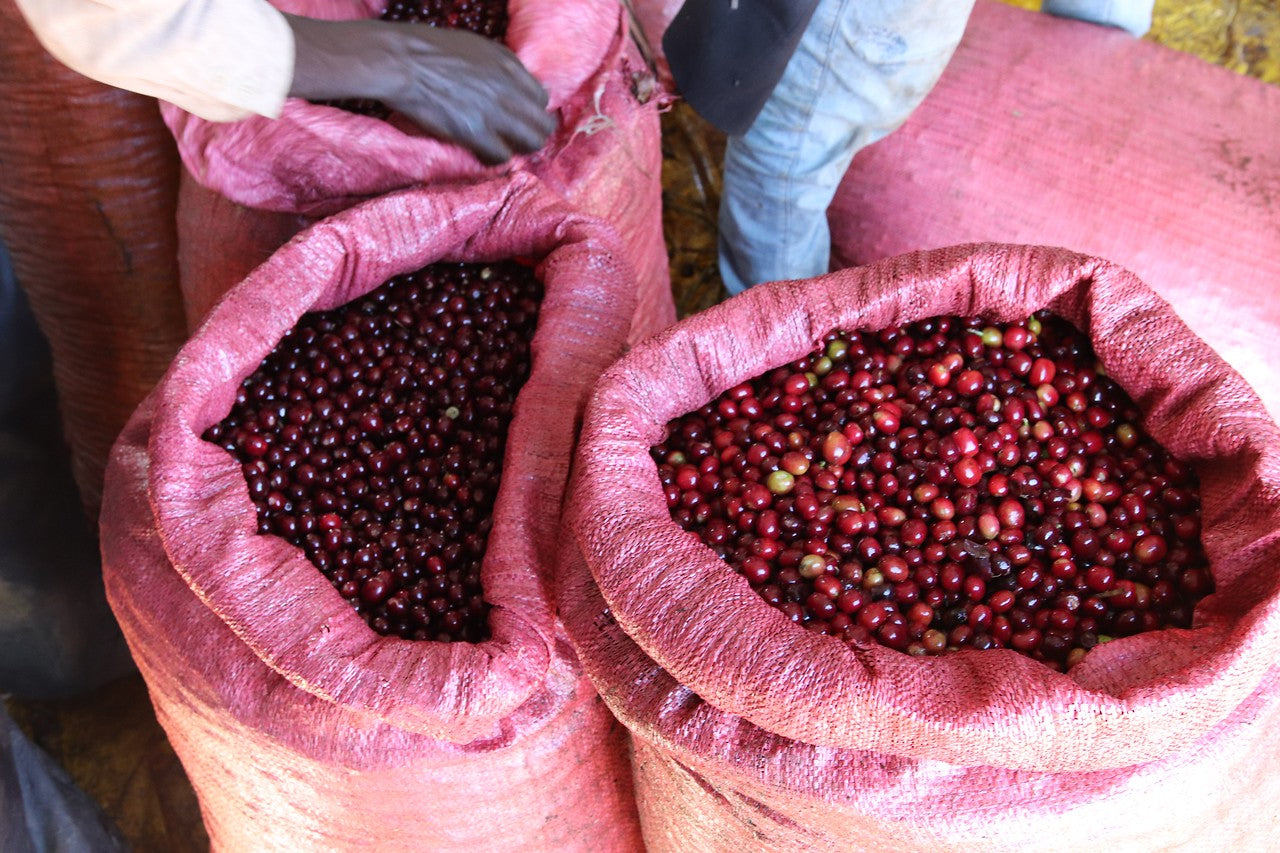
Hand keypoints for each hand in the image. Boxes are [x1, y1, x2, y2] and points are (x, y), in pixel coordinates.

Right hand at [285, 15, 555, 164]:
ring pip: (530, 143)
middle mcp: (510, 89)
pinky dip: (494, 158)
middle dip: (531, 134)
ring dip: (518, 149)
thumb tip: (507, 82)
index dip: (530, 111)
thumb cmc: (429, 51)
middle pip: (541, 124)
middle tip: (515, 139)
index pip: (541, 98)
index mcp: (510, 66)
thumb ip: (498, 65)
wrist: (402, 62)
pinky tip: (482, 154)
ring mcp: (496, 112)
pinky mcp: (477, 133)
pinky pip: (501, 156)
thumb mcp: (474, 47)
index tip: (518, 117)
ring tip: (501, 148)